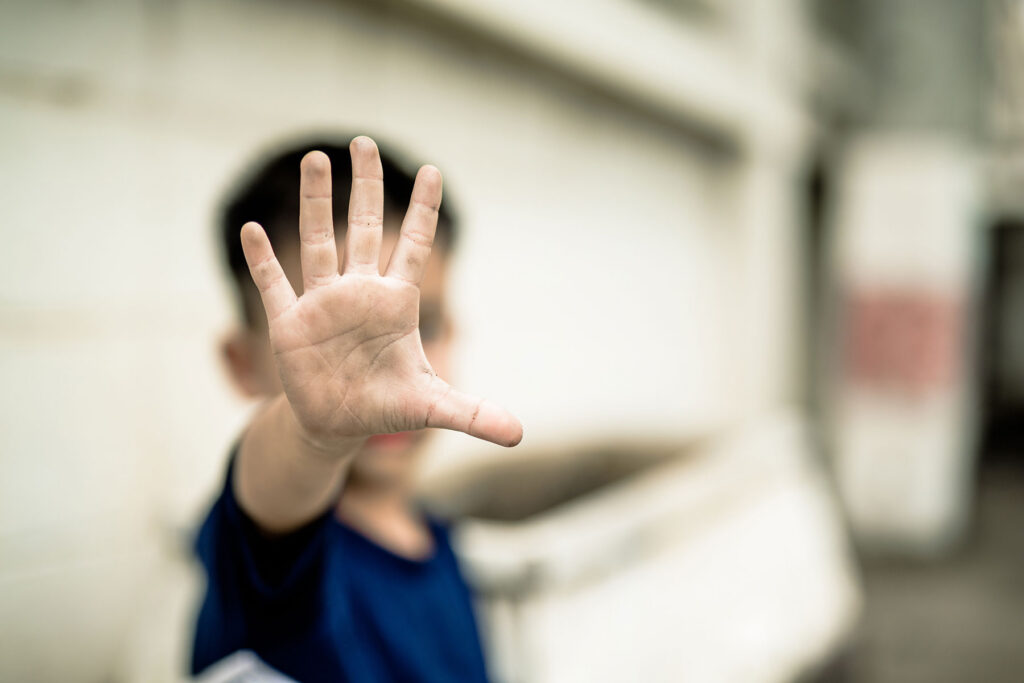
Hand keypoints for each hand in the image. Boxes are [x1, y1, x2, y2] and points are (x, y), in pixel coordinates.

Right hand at [239, 137, 521, 452]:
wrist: (339, 425)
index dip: (422, 210)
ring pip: (318, 242)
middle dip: (366, 186)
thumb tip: (519, 435)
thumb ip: (473, 414)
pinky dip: (261, 259)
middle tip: (364, 142)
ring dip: (315, 202)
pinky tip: (251, 228)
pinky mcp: (290, 324)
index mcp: (396, 303)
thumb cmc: (387, 408)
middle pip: (365, 228)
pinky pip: (273, 284)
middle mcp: (360, 292)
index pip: (413, 245)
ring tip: (315, 158)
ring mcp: (323, 303)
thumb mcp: (433, 409)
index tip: (432, 170)